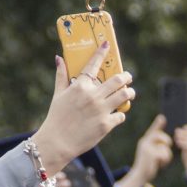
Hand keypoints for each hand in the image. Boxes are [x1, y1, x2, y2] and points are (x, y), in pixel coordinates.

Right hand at [33, 44, 133, 175]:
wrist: (58, 142)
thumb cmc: (57, 117)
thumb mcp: (58, 95)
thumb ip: (61, 76)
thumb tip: (59, 58)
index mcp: (80, 86)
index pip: (93, 64)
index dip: (102, 52)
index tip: (107, 44)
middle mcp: (92, 96)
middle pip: (117, 80)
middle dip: (126, 77)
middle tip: (128, 78)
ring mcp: (101, 110)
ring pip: (125, 95)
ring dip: (130, 93)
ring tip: (130, 93)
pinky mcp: (106, 124)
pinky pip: (121, 115)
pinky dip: (121, 113)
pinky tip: (117, 114)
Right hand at [119, 115, 173, 186]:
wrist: (139, 176)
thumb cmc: (147, 166)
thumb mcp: (152, 155)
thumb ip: (157, 147)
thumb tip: (166, 143)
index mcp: (145, 141)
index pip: (152, 131)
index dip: (157, 124)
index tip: (162, 117)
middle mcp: (144, 142)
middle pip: (160, 135)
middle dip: (167, 141)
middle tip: (168, 148)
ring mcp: (147, 148)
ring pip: (164, 146)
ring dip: (167, 155)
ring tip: (162, 161)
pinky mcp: (150, 154)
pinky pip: (164, 154)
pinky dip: (166, 160)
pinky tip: (160, 165)